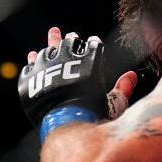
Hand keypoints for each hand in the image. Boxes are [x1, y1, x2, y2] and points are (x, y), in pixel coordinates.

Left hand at [19, 27, 136, 124]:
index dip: (91, 43)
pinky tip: (33, 58)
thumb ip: (123, 89)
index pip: (91, 46)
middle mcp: (66, 60)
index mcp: (89, 63)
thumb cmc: (93, 117)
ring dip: (51, 44)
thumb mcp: (114, 104)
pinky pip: (30, 66)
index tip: (90, 41)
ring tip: (52, 35)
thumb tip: (132, 76)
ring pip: (48, 51)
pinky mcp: (31, 79)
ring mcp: (46, 68)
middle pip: (68, 43)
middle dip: (70, 39)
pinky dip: (32, 61)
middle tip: (70, 35)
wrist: (66, 126)